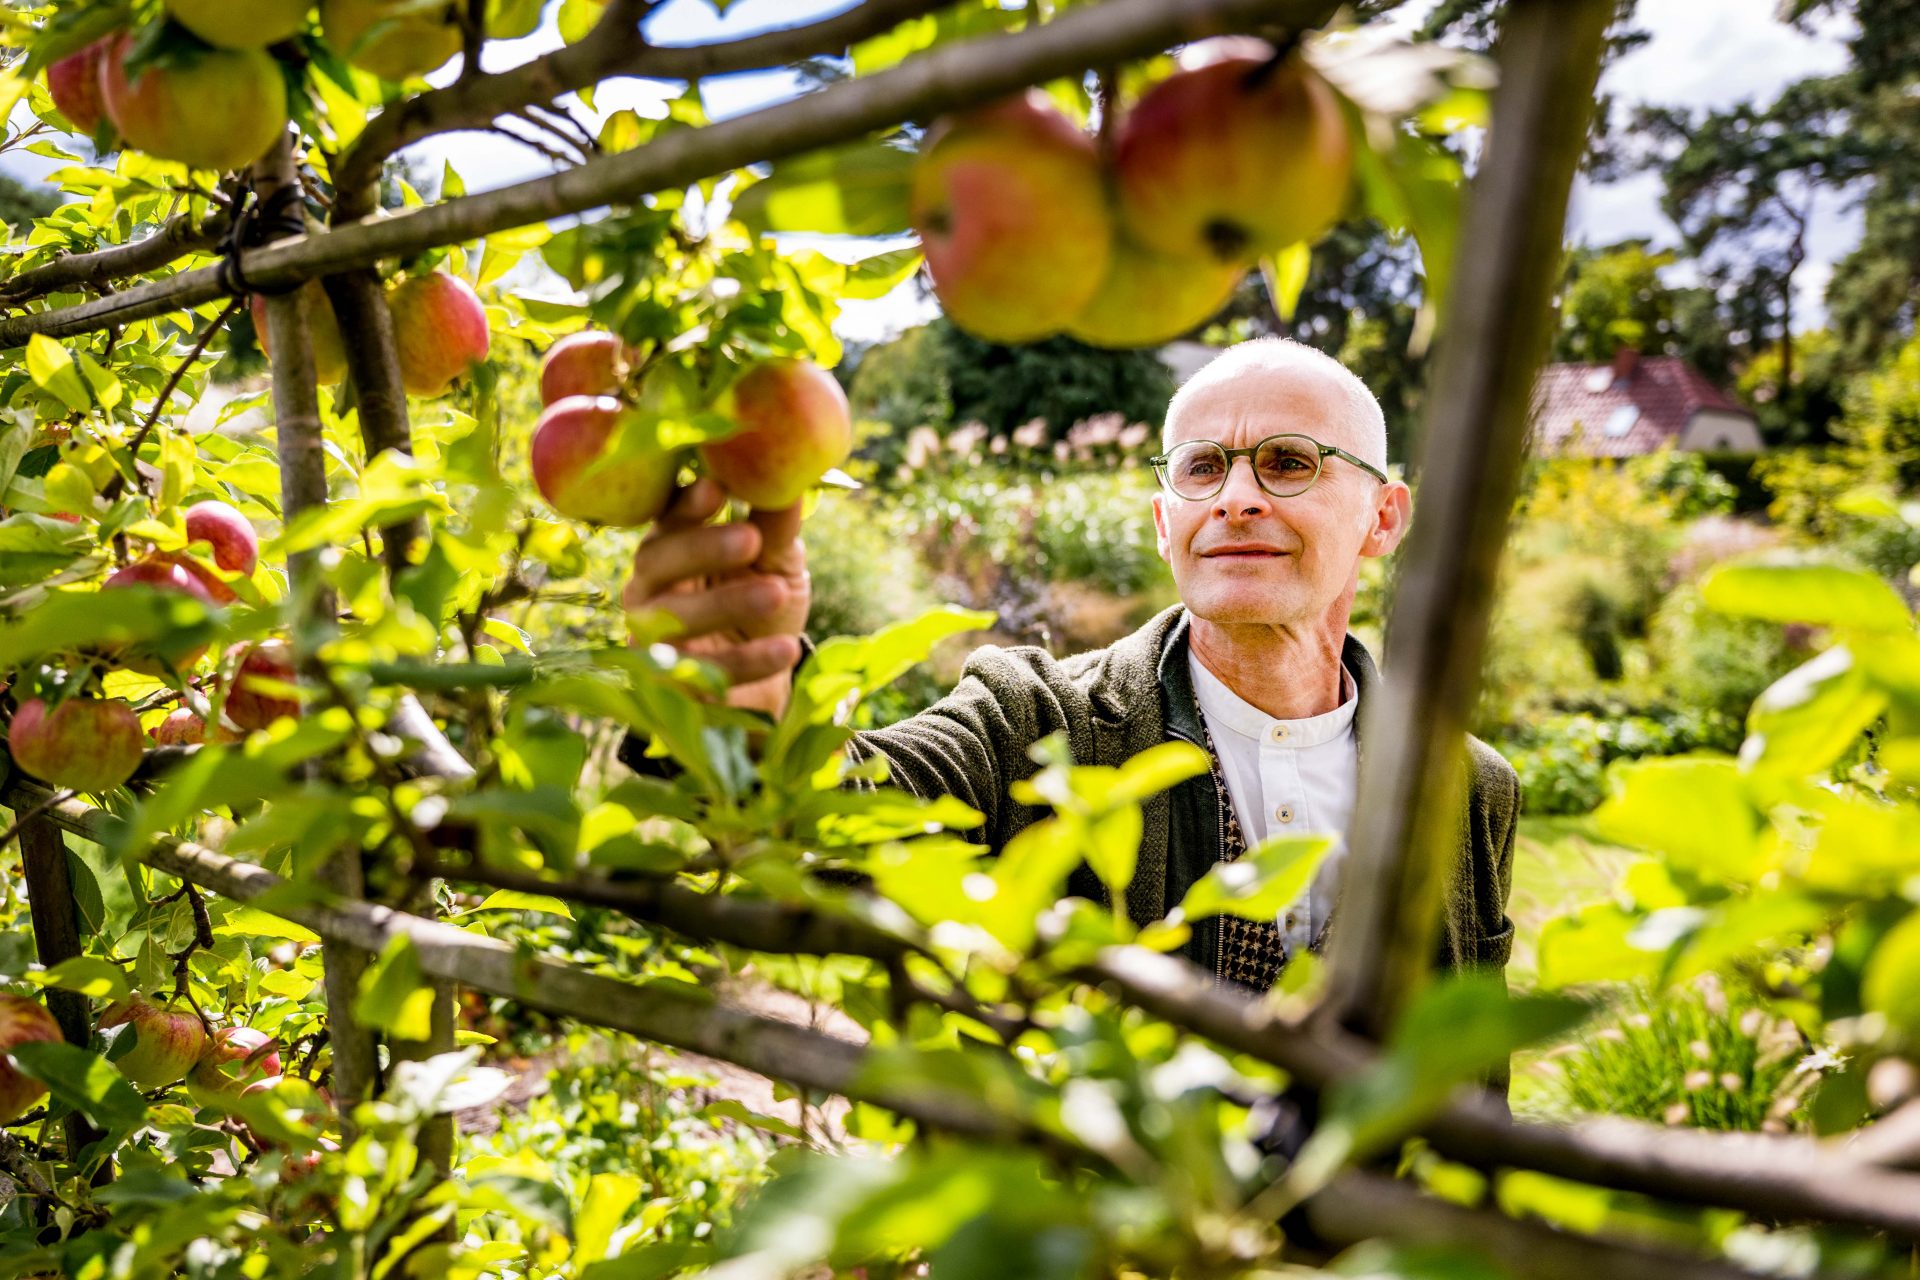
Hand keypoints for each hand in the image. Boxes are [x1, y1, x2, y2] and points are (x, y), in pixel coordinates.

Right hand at [622, 478, 810, 718]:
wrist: (769, 681)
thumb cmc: (764, 604)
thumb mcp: (776, 564)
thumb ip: (776, 528)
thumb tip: (790, 483)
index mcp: (671, 547)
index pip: (668, 519)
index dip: (687, 506)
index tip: (716, 489)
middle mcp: (649, 589)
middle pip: (657, 562)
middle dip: (702, 547)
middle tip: (750, 538)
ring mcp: (653, 639)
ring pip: (672, 618)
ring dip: (726, 603)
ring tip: (777, 592)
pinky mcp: (671, 687)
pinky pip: (704, 672)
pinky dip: (748, 660)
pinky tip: (786, 648)